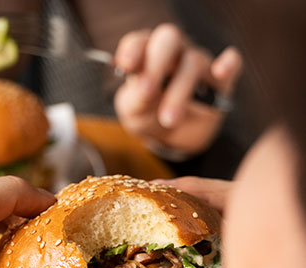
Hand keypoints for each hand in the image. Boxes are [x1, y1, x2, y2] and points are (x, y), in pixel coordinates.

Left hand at [114, 24, 242, 156]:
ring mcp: (198, 63)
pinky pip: (231, 64)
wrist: (171, 137)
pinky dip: (228, 65)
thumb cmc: (148, 115)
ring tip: (168, 119)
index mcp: (145, 54)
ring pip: (193, 62)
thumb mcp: (134, 112)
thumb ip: (136, 99)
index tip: (126, 66)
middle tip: (147, 91)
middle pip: (169, 39)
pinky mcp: (220, 80)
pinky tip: (220, 72)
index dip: (133, 50)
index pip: (139, 42)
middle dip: (157, 64)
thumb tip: (147, 91)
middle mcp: (172, 52)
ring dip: (179, 91)